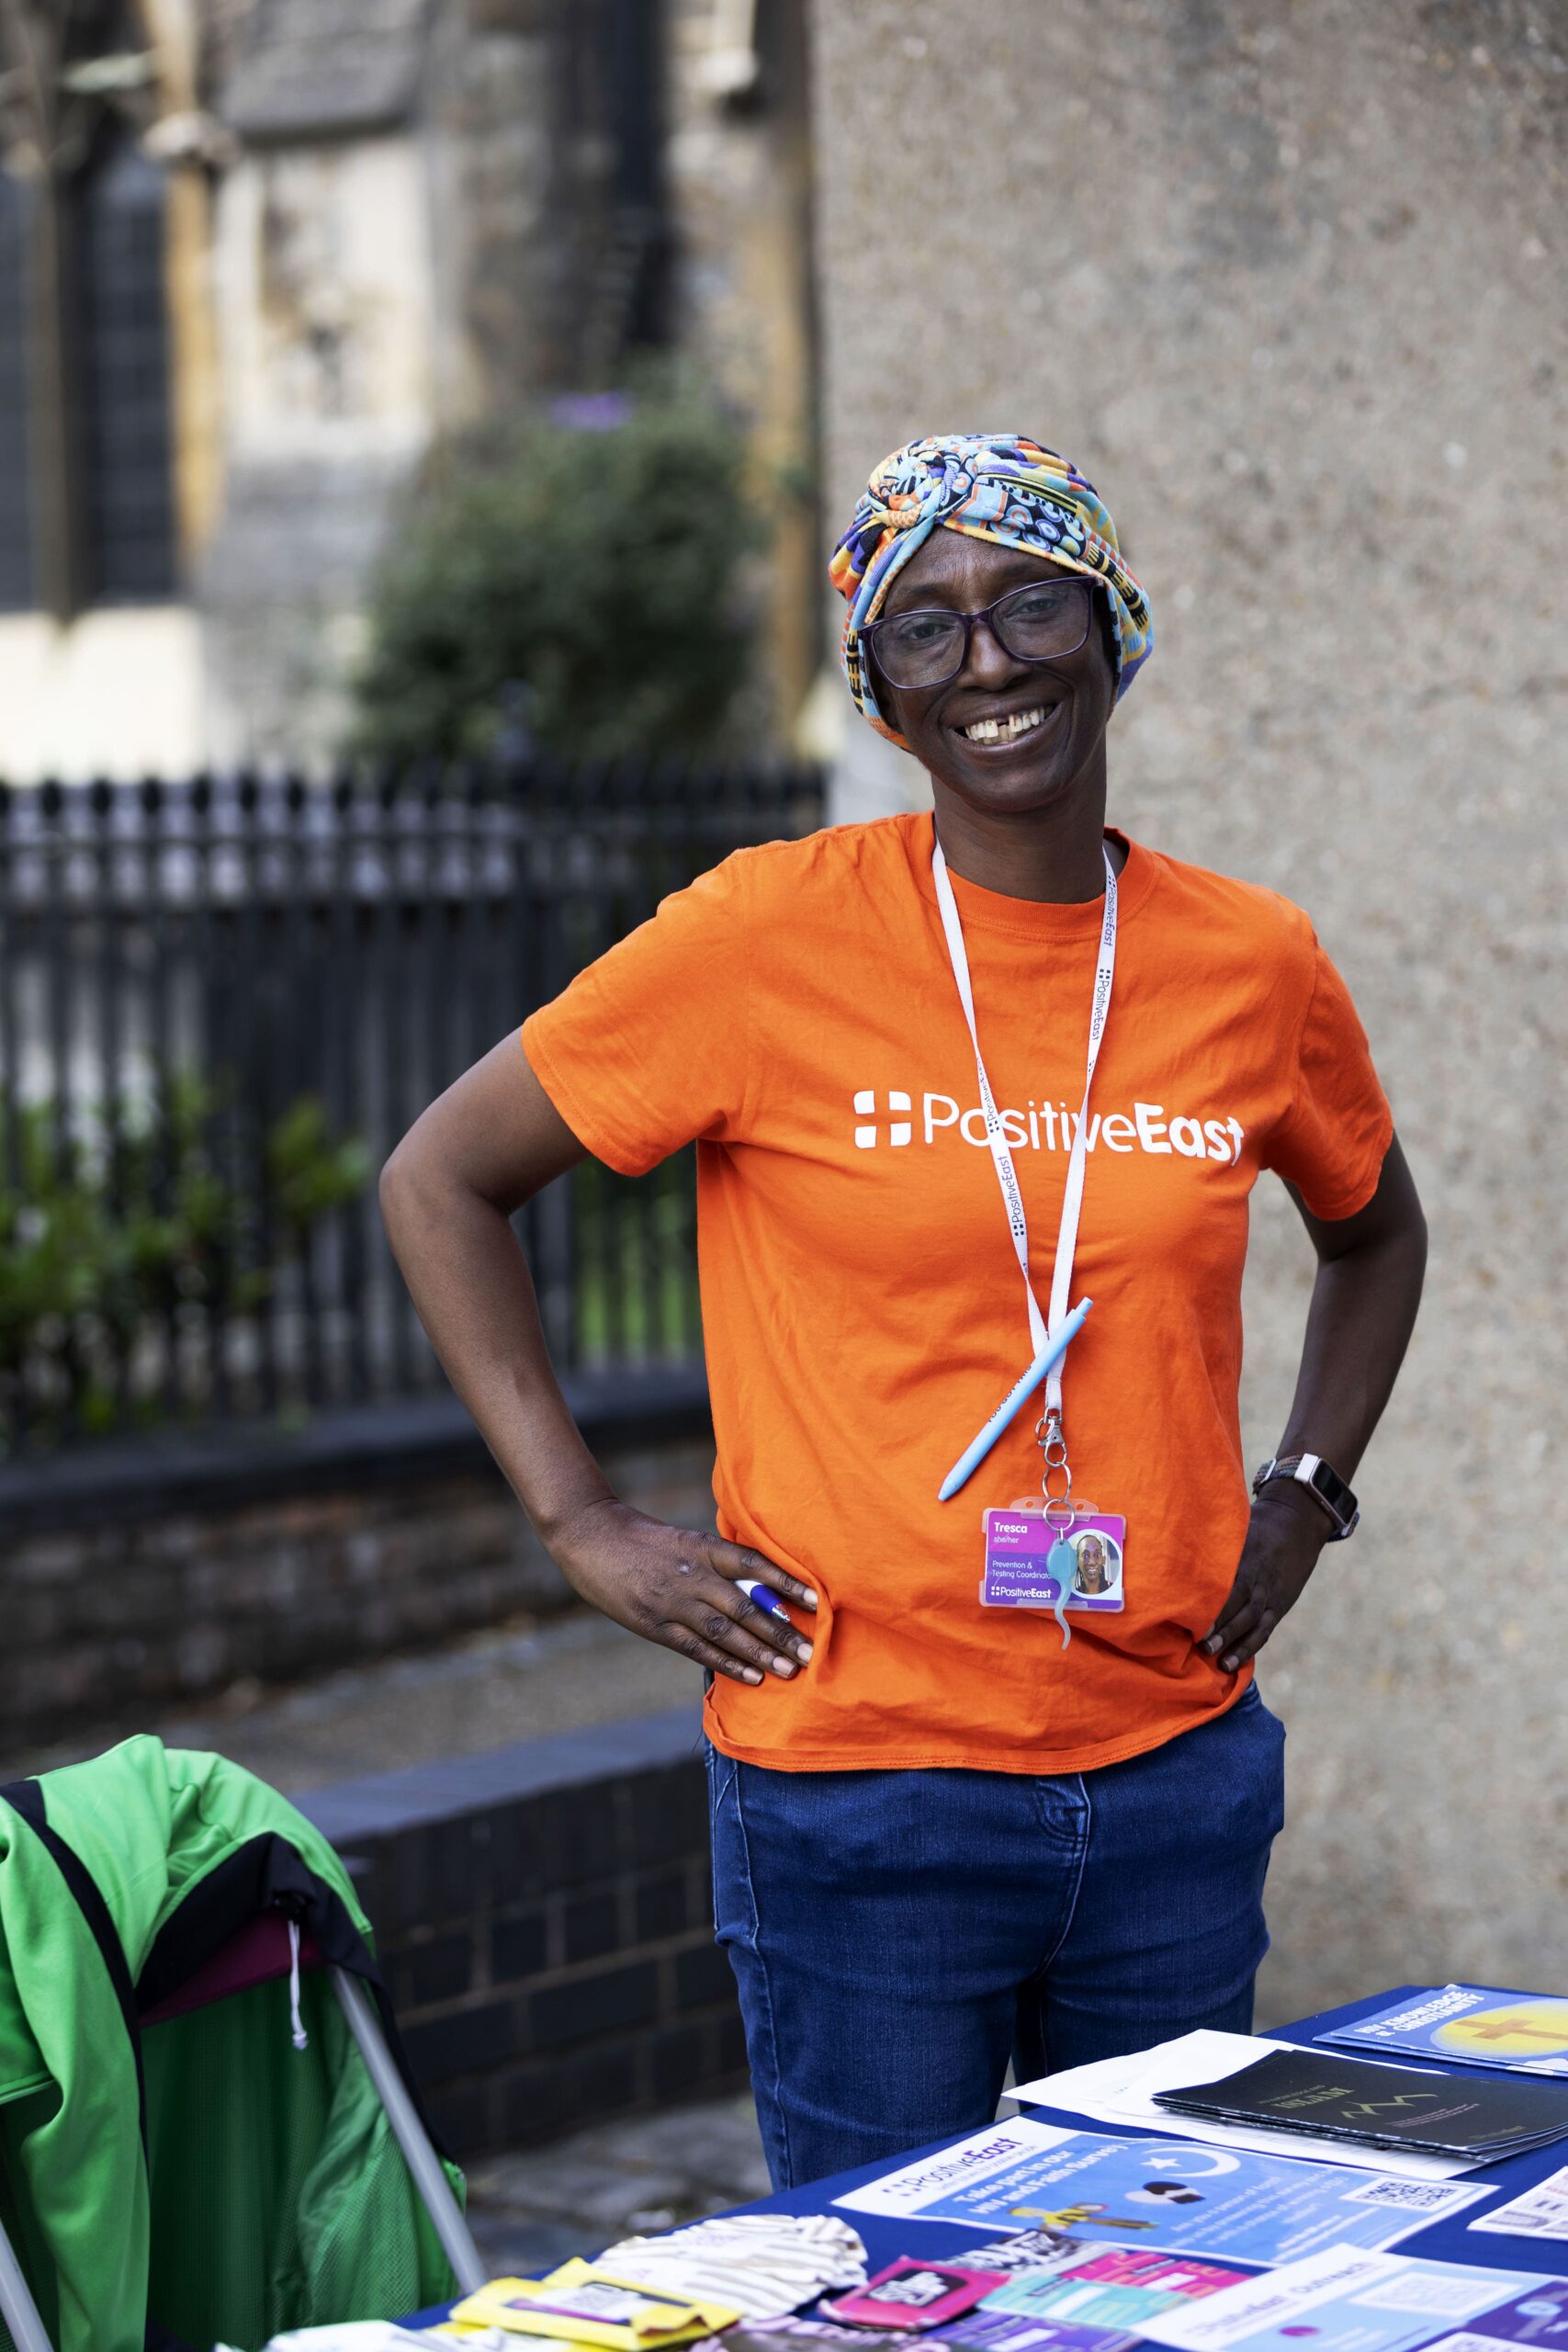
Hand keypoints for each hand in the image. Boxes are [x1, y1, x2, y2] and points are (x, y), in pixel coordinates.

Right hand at [549, 1496, 816, 1685]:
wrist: (591, 1538)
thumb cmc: (645, 1540)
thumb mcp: (686, 1540)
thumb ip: (719, 1562)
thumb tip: (763, 1587)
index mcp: (703, 1547)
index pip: (752, 1565)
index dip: (785, 1583)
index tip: (815, 1601)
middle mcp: (692, 1576)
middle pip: (744, 1607)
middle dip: (779, 1632)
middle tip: (810, 1652)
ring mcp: (673, 1603)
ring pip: (724, 1632)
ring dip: (759, 1653)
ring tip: (788, 1670)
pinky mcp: (655, 1626)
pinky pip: (696, 1649)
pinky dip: (726, 1664)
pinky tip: (751, 1676)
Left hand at [1202, 1484, 1326, 1672]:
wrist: (1297, 1524)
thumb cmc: (1256, 1524)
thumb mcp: (1237, 1526)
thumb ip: (1213, 1540)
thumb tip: (1174, 1544)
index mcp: (1248, 1557)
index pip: (1232, 1583)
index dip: (1217, 1603)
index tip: (1195, 1617)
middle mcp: (1261, 1579)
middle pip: (1243, 1607)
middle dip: (1224, 1628)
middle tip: (1202, 1645)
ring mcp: (1271, 1595)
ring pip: (1254, 1623)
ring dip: (1237, 1643)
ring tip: (1219, 1663)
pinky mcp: (1278, 1606)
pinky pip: (1264, 1630)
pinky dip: (1250, 1647)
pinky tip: (1235, 1664)